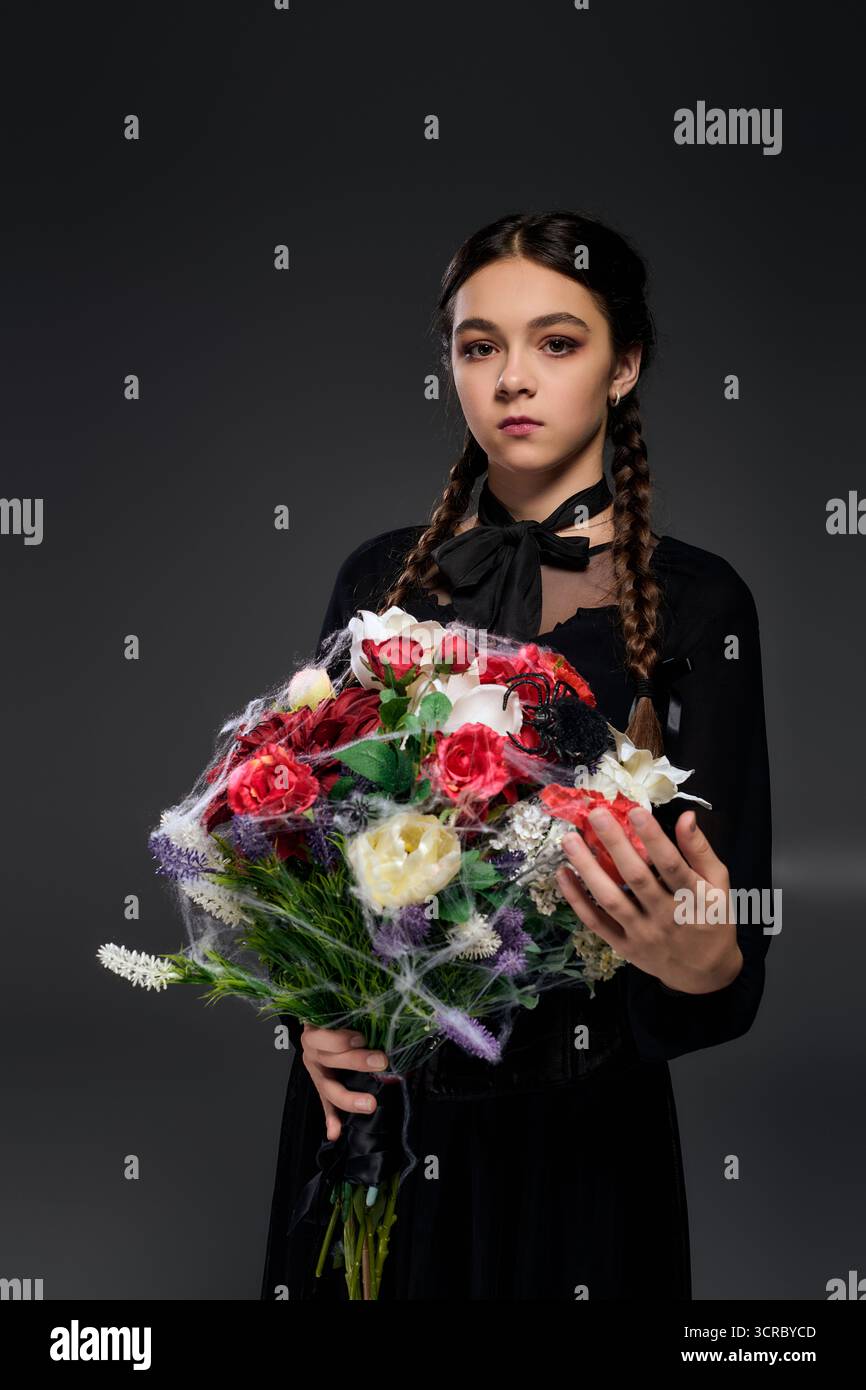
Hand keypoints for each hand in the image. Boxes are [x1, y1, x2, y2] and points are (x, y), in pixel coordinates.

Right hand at [299, 1025, 389, 1140]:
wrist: (318, 1025)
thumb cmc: (333, 1017)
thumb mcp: (339, 1013)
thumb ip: (354, 1017)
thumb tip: (381, 1018)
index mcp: (315, 1031)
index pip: (321, 1036)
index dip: (340, 1039)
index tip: (361, 1038)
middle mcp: (313, 1053)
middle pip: (328, 1060)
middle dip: (355, 1062)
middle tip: (381, 1062)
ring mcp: (316, 1072)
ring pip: (327, 1087)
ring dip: (348, 1098)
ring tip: (368, 1104)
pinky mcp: (321, 1088)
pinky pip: (325, 1105)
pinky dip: (331, 1118)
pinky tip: (335, 1132)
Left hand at [554, 806, 743, 993]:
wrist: (705, 974)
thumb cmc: (712, 920)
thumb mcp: (718, 885)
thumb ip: (700, 850)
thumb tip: (686, 816)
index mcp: (693, 898)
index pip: (671, 865)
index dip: (654, 838)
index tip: (635, 811)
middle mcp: (665, 916)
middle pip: (636, 878)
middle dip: (615, 844)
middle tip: (596, 815)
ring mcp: (642, 933)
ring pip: (610, 900)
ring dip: (587, 869)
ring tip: (570, 840)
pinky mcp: (624, 946)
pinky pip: (596, 922)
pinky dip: (577, 900)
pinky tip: (563, 874)